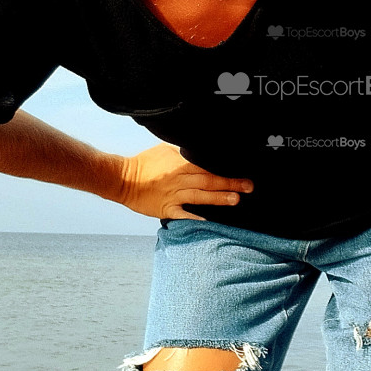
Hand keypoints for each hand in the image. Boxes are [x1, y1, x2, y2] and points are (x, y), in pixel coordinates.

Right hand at [118, 142, 253, 219]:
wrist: (122, 179)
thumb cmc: (145, 163)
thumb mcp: (166, 149)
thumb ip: (185, 150)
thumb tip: (202, 147)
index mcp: (180, 163)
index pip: (207, 164)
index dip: (224, 167)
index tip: (242, 169)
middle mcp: (179, 179)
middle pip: (208, 179)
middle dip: (229, 182)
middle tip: (248, 186)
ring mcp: (173, 195)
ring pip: (199, 196)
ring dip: (218, 198)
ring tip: (235, 199)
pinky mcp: (167, 209)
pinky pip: (183, 215)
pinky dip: (196, 218)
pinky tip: (210, 222)